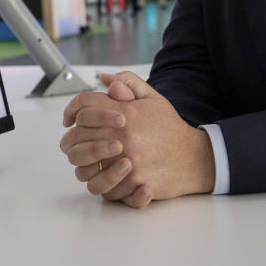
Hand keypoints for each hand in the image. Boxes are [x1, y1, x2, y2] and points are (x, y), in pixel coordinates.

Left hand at [60, 71, 214, 207]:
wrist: (195, 157)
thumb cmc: (170, 127)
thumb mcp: (152, 98)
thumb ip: (127, 82)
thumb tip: (103, 79)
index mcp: (125, 112)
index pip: (84, 105)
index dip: (72, 109)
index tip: (70, 119)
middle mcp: (123, 135)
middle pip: (78, 136)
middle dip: (74, 137)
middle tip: (78, 141)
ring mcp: (127, 160)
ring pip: (84, 166)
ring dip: (83, 163)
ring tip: (90, 161)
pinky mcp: (133, 182)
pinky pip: (103, 187)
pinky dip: (100, 182)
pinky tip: (104, 175)